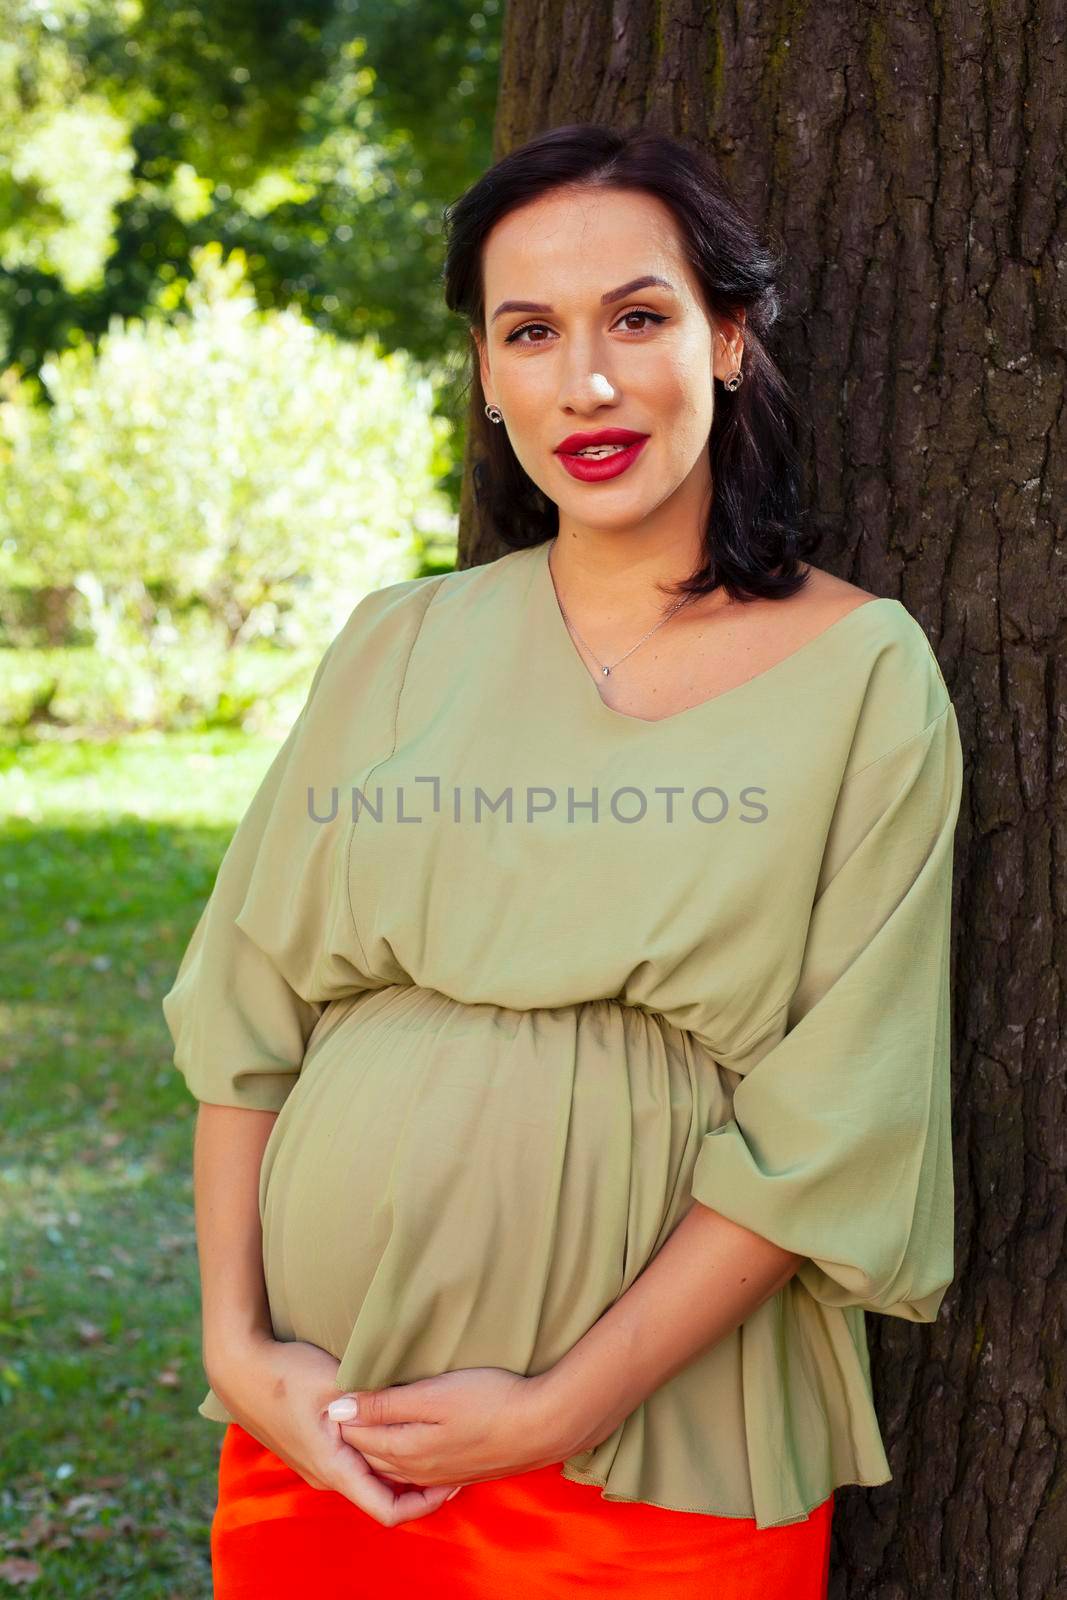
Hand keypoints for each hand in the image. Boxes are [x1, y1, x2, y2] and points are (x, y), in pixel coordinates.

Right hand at [206, 1335, 464, 1526]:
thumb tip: (407, 1406)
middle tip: (452, 1454)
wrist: (238, 1368)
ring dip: (398, 1465)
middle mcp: (327, 1476)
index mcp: (334, 1469)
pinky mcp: (313, 1449)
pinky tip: (394, 1426)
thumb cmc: (284, 1373)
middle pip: (382, 1494)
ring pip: (368, 1477)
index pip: (388, 1511)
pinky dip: (379, 1453)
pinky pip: (354, 1463)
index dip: (425, 1503)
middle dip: (418, 1481)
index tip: (452, 1479)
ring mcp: (317, 1465)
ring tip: (430, 1437)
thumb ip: (369, 1399)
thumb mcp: (331, 1381)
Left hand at [331, 1366, 564, 1488]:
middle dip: (355, 1436)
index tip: (331, 1392)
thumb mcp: (433, 1395)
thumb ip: (385, 1404)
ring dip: (378, 1449)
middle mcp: (419, 1470)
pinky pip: (419, 1473)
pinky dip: (404, 1462)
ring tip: (368, 1425)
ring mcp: (442, 1475)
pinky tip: (409, 1452)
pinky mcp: (462, 1473)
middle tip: (342, 1407)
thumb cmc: (488, 1401)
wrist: (543, 1426)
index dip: (343, 1416)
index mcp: (406, 1450)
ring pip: (395, 1467)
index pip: (358, 1438)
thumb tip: (339, 1409)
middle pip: (373, 1456)